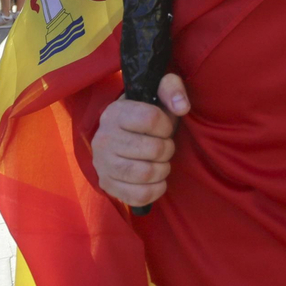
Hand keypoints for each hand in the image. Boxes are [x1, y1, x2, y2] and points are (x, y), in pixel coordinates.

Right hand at [91, 74, 191, 207]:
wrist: (121, 135)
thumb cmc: (145, 114)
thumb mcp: (157, 92)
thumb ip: (172, 88)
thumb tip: (182, 107)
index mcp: (115, 113)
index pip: (151, 118)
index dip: (166, 125)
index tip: (164, 127)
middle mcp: (103, 138)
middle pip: (153, 149)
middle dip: (168, 148)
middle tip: (165, 147)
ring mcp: (103, 164)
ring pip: (146, 174)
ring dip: (163, 170)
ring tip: (161, 162)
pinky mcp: (106, 185)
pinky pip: (138, 196)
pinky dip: (156, 190)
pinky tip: (157, 180)